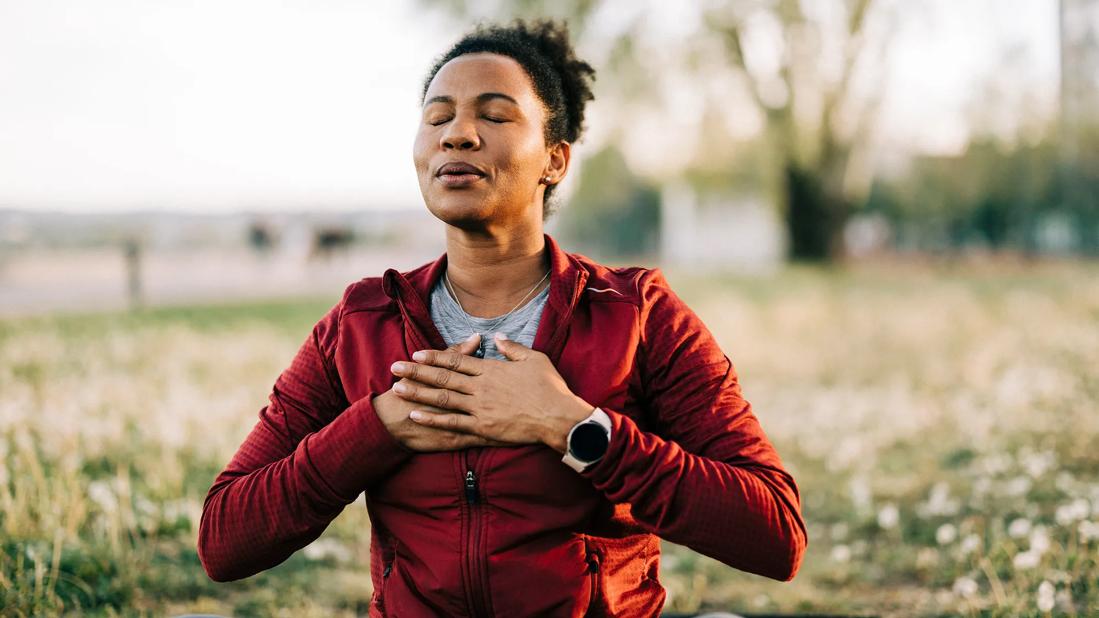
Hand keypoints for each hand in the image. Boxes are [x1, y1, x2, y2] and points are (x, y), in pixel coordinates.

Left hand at [389, 332, 595, 452]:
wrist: (558, 416)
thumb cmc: (550, 387)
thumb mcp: (534, 359)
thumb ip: (512, 348)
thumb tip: (497, 337)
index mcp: (491, 369)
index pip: (456, 360)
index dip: (435, 357)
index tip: (417, 354)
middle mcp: (480, 387)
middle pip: (442, 377)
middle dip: (416, 372)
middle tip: (394, 368)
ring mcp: (479, 408)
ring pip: (442, 398)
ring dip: (418, 392)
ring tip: (397, 389)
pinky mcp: (482, 428)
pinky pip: (452, 423)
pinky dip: (433, 419)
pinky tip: (416, 415)